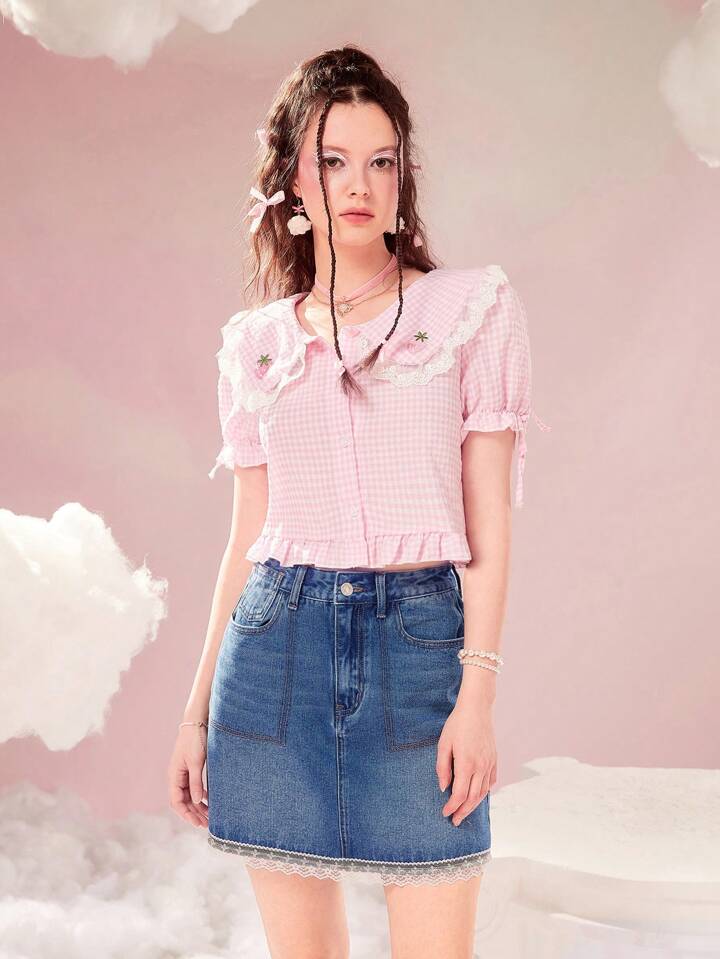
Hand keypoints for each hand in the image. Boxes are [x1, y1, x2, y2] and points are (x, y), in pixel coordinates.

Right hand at [168, 724, 208, 827]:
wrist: (197, 721)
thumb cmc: (195, 739)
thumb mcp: (196, 762)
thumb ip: (196, 782)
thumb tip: (197, 801)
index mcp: (174, 775)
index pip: (177, 801)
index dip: (186, 814)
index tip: (197, 823)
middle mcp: (177, 776)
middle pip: (184, 801)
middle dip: (194, 813)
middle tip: (207, 824)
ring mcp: (184, 773)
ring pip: (190, 795)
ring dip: (199, 806)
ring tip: (210, 816)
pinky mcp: (192, 769)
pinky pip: (195, 787)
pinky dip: (201, 795)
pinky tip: (210, 801)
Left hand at [436, 700, 496, 825]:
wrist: (477, 709)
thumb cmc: (457, 725)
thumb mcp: (444, 744)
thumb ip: (442, 768)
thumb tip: (443, 788)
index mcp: (466, 764)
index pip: (460, 794)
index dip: (452, 807)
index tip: (445, 814)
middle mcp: (481, 766)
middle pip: (473, 798)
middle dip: (463, 812)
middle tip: (455, 821)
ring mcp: (489, 763)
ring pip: (483, 792)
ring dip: (474, 805)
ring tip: (465, 812)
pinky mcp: (494, 759)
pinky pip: (491, 781)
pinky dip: (485, 792)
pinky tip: (478, 795)